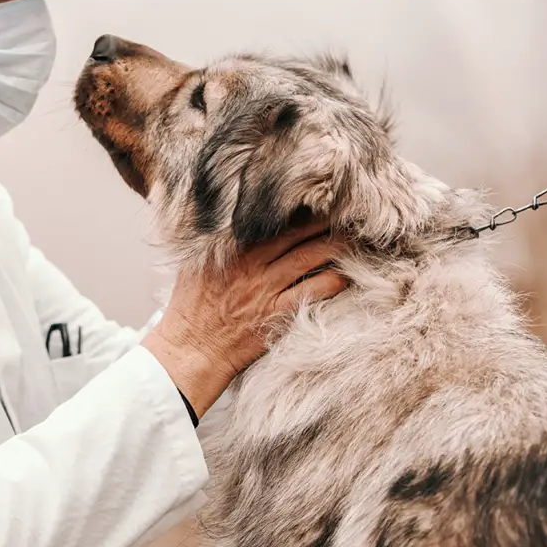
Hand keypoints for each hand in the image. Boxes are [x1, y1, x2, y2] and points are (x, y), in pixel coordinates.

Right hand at [142, 219, 347, 417]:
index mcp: (230, 246)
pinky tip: (347, 275)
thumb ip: (213, 241)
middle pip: (298, 231)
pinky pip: (315, 290)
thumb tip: (229, 219)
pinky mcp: (277, 313)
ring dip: (337, 245)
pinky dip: (335, 280)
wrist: (190, 350)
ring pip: (312, 255)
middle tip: (349, 211)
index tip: (316, 196)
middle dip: (326, 219)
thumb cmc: (190, 308)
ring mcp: (265, 287)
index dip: (297, 205)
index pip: (270, 216)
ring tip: (356, 239)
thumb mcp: (193, 263)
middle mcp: (250, 262)